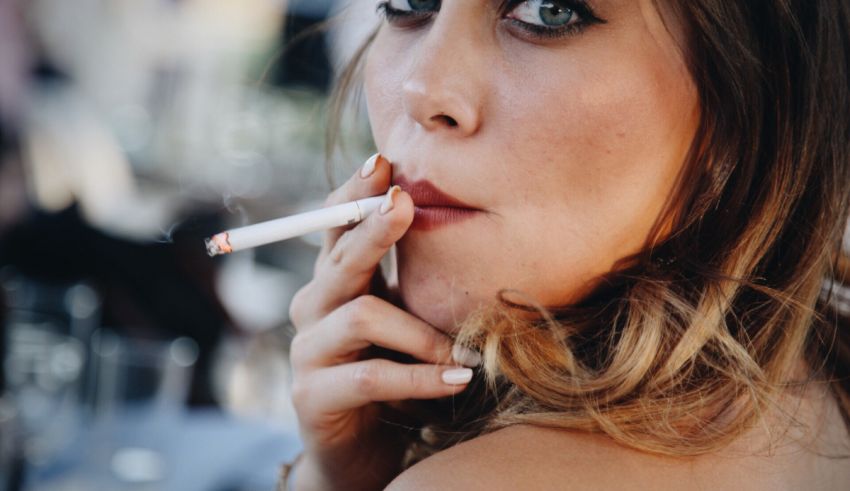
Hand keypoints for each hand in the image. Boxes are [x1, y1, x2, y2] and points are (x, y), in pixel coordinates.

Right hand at [288, 155, 478, 490]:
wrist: (362, 448)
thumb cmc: (392, 372)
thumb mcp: (401, 319)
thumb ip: (409, 278)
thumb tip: (450, 219)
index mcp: (335, 282)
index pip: (335, 225)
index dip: (355, 193)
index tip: (383, 161)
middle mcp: (312, 307)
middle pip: (341, 258)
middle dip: (374, 228)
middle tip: (404, 203)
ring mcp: (307, 351)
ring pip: (362, 316)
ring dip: (422, 333)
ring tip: (468, 352)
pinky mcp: (312, 395)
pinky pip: (372, 377)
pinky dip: (421, 377)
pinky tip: (459, 379)